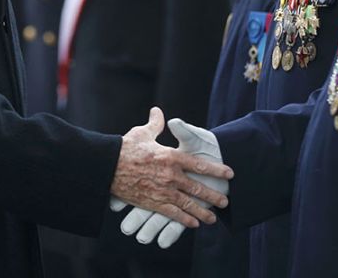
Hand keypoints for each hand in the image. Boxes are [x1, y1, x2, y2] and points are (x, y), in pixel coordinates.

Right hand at [121, 117, 225, 247]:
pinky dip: (185, 220)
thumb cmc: (125, 148)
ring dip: (202, 212)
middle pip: (198, 187)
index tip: (229, 173)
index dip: (216, 170)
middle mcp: (171, 175)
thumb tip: (158, 112)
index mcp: (171, 156)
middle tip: (225, 200)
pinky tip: (193, 224)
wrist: (107, 166)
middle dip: (213, 195)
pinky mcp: (153, 203)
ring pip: (188, 204)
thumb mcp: (143, 132)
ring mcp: (163, 191)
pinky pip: (173, 214)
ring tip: (212, 218)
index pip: (199, 164)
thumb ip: (156, 124)